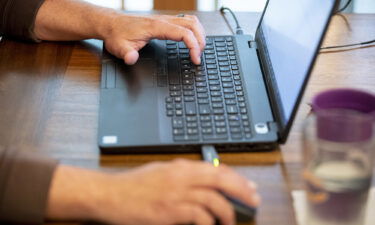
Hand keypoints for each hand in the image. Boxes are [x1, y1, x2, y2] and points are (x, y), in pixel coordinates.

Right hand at [47, 159, 259, 224]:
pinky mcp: (170, 211)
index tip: (249, 186)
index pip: (216, 168)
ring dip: (227, 212)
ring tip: (230, 222)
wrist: (111, 195)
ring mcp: (176, 194)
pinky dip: (208, 222)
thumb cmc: (134, 185)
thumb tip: (201, 172)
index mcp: (180, 167)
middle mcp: (181, 177)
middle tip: (254, 199)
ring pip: (213, 199)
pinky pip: (199, 216)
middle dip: (242, 189)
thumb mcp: (160, 171)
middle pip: (221, 180)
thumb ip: (181, 171)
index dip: (236, 177)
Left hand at [103, 14, 205, 64]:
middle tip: (199, 57)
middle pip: (192, 25)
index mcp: (156, 26)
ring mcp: (165, 20)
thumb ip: (126, 54)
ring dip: (200, 34)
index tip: (195, 59)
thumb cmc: (117, 35)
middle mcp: (163, 20)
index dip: (193, 46)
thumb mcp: (119, 47)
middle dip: (200, 41)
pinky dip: (194, 30)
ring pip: (191, 21)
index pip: (183, 33)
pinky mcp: (165, 21)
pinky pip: (186, 21)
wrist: (112, 24)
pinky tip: (193, 39)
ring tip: (200, 49)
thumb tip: (132, 59)